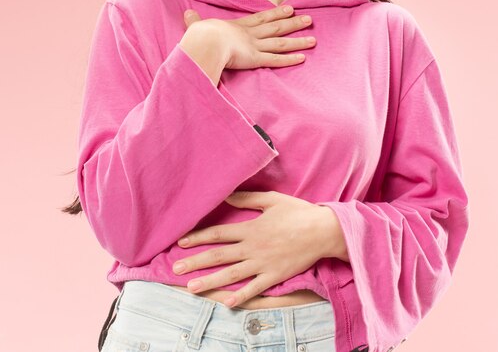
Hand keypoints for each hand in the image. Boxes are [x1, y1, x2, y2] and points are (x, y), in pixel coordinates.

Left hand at [172, 190, 329, 306]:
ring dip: (209, 282)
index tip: (181, 243)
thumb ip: (247, 198)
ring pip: (231, 275)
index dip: (198, 238)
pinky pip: (255, 289)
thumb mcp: (271, 200)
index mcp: (250, 228)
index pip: (218, 234)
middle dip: (195, 262)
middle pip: (218, 256)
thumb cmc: (297, 212)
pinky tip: (226, 303)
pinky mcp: (275, 276)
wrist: (322, 231)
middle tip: (175, 269)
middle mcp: (252, 248)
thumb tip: (225, 194)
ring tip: (191, 289)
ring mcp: (263, 264)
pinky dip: (240, 296)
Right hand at [183, 5, 315, 70]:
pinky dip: (289, 59)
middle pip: (275, 27)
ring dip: (297, 40)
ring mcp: (254, 46)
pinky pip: (275, 60)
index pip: (260, 18)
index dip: (275, 13)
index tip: (289, 8)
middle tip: (309, 18)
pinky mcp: (255, 59)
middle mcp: (249, 34)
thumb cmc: (199, 36)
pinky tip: (303, 58)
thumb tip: (186, 14)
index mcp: (237, 26)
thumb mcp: (195, 26)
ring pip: (280, 43)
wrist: (204, 42)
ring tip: (314, 38)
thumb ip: (193, 21)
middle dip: (293, 23)